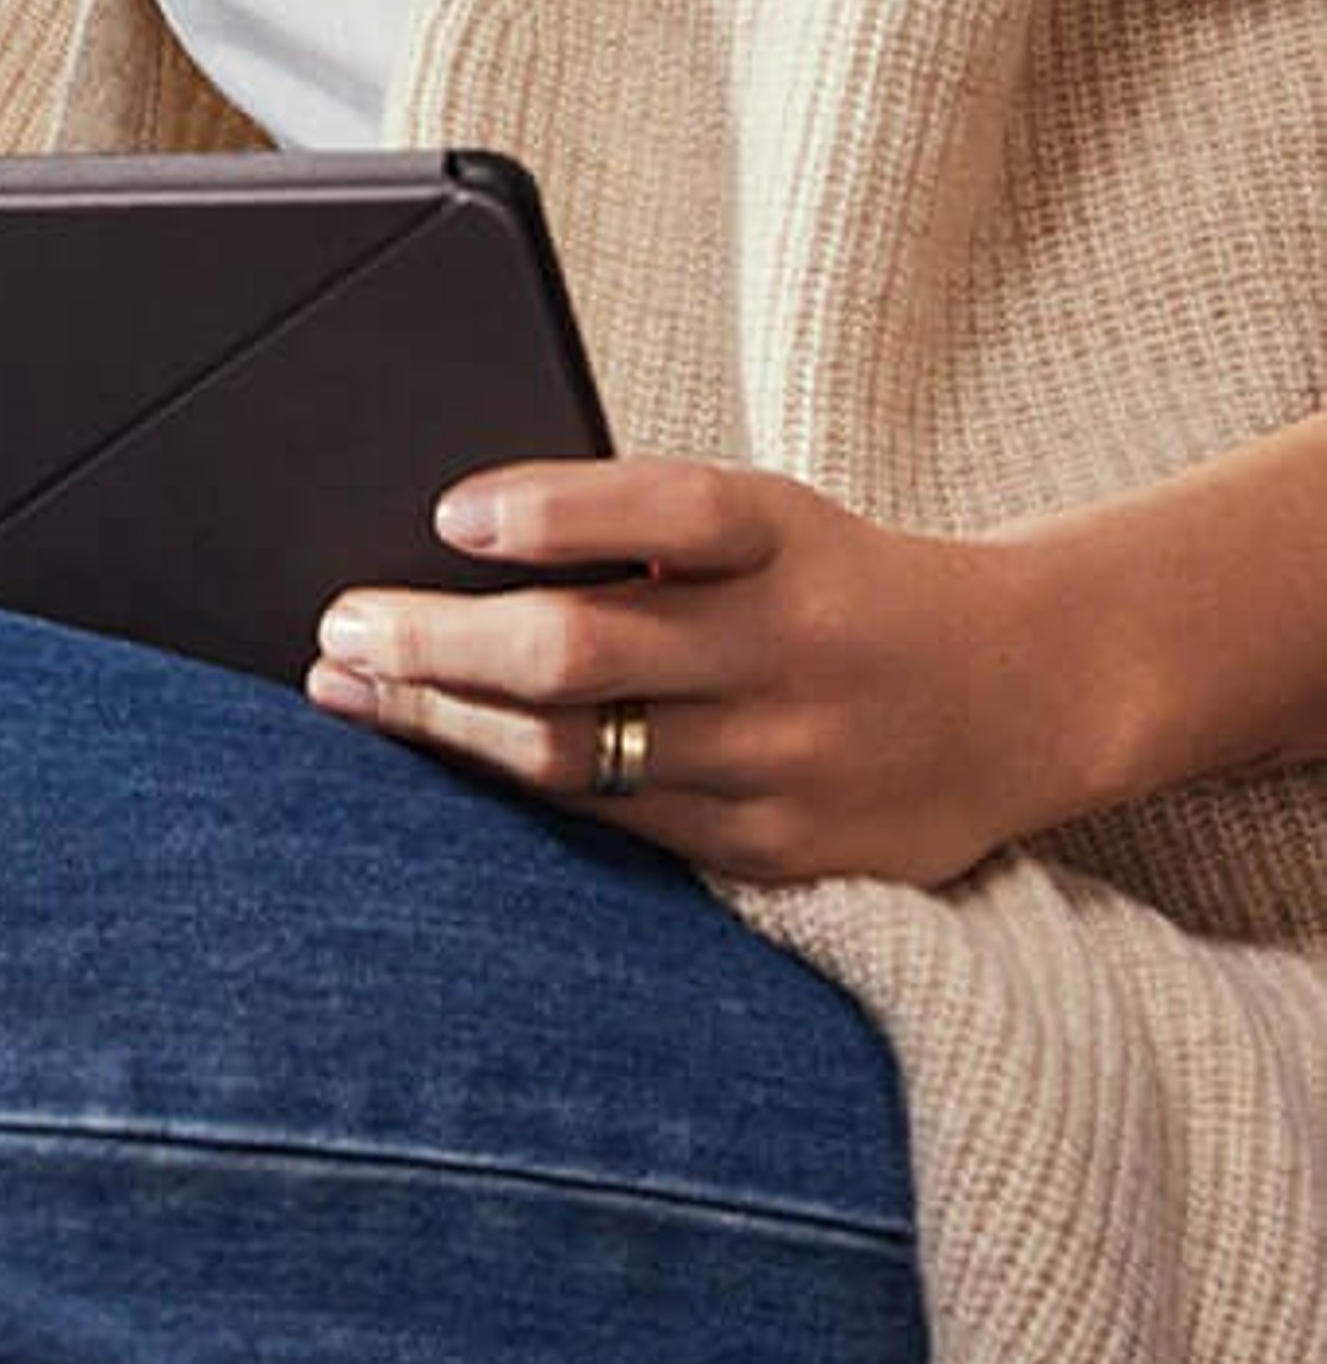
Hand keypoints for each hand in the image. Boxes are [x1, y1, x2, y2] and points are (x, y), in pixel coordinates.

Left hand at [304, 455, 1088, 886]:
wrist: (1024, 691)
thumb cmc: (832, 582)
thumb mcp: (766, 519)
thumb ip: (638, 527)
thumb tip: (450, 540)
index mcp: (784, 537)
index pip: (668, 510)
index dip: (555, 510)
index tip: (448, 512)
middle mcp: (788, 649)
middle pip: (583, 652)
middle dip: (437, 643)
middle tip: (339, 626)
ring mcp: (786, 761)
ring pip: (579, 755)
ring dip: (444, 724)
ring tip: (350, 693)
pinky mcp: (783, 853)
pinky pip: (619, 825)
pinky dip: (517, 788)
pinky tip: (441, 761)